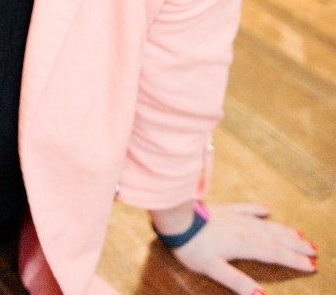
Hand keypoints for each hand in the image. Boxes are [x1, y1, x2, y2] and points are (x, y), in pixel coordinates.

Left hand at [170, 202, 317, 293]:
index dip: (293, 260)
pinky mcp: (225, 210)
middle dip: (295, 245)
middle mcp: (244, 229)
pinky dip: (258, 209)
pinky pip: (246, 208)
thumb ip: (237, 281)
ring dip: (283, 230)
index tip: (312, 265)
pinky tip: (267, 209)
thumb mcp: (213, 268)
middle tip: (314, 249)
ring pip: (265, 224)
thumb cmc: (192, 246)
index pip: (274, 253)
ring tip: (300, 235)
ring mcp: (235, 217)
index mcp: (244, 244)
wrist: (176, 218)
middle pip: (275, 238)